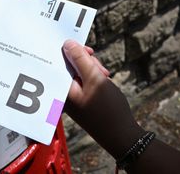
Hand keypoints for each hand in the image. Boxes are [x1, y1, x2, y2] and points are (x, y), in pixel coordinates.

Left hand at [62, 40, 143, 158]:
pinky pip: (82, 81)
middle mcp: (62, 92)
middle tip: (101, 70)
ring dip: (92, 70)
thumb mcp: (95, 78)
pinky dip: (93, 78)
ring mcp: (71, 96)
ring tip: (104, 78)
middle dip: (86, 63)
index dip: (73, 51)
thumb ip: (80, 59)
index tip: (88, 52)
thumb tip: (67, 44)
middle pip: (68, 65)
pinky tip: (104, 82)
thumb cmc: (107, 108)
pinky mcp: (79, 99)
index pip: (58, 61)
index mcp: (60, 88)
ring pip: (78, 72)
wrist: (121, 135)